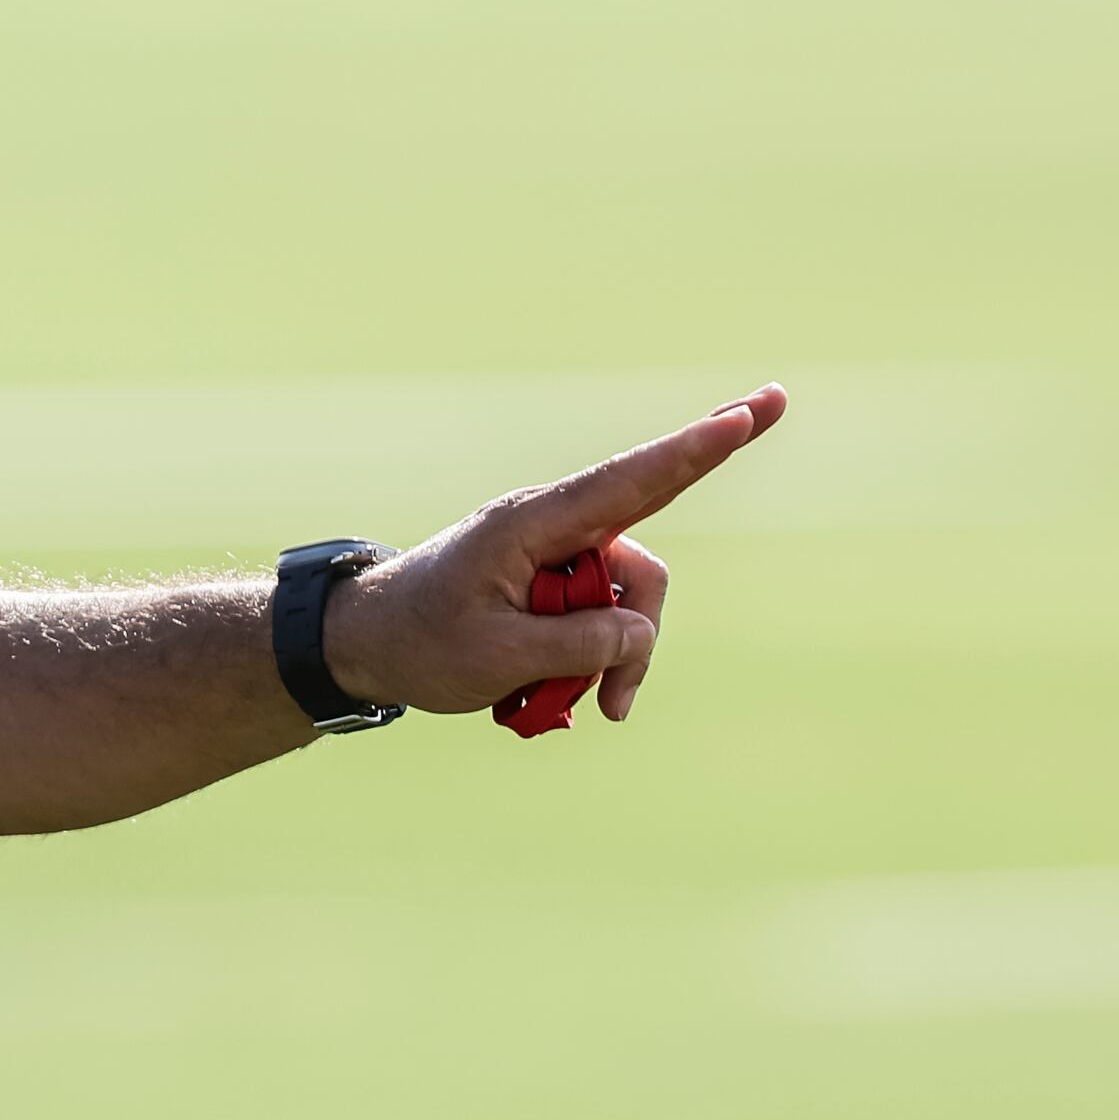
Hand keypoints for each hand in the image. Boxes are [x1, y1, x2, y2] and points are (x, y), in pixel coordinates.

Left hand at [320, 386, 783, 723]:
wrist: (363, 645)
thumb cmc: (418, 643)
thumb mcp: (499, 658)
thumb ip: (580, 645)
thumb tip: (639, 633)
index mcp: (533, 523)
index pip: (633, 480)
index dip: (700, 447)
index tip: (755, 410)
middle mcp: (553, 525)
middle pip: (641, 565)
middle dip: (639, 635)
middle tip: (614, 704)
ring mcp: (556, 552)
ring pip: (626, 602)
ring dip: (611, 662)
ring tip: (574, 709)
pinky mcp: (554, 581)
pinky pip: (600, 618)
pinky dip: (589, 660)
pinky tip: (548, 695)